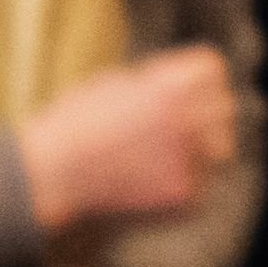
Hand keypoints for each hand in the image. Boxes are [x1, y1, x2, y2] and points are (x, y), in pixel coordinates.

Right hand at [13, 42, 233, 240]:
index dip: (191, 80)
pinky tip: (146, 187)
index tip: (172, 95)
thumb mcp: (110, 85)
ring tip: (155, 161)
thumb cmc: (69, 130)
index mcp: (176, 86)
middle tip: (169, 132)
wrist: (45, 181)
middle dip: (201, 115)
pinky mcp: (188, 197)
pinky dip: (182, 185)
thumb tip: (185, 81)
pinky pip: (201, 185)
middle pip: (222, 107)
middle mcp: (192, 119)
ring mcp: (193, 160)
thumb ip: (154, 81)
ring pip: (218, 149)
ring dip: (198, 152)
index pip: (212, 69)